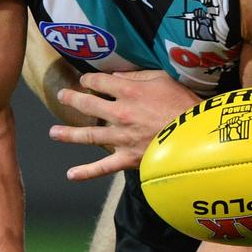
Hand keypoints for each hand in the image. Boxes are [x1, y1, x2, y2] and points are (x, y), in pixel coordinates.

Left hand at [49, 69, 197, 179]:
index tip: (86, 80)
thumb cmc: (185, 104)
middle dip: (72, 99)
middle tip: (61, 96)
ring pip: (89, 135)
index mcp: (129, 91)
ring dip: (69, 134)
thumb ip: (138, 77)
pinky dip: (86, 172)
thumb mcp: (164, 80)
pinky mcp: (127, 158)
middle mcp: (120, 114)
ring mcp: (121, 138)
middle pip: (89, 105)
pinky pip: (104, 167)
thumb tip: (116, 77)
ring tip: (54, 133)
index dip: (90, 79)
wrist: (197, 136)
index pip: (100, 81)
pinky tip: (71, 174)